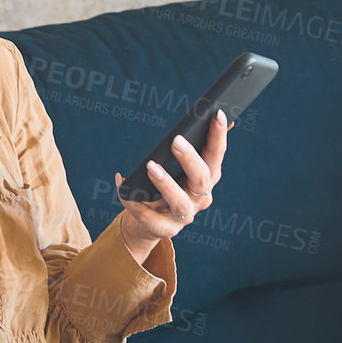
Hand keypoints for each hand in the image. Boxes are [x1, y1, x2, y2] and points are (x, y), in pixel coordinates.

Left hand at [114, 111, 232, 248]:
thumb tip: (206, 117)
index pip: (216, 156)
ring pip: (179, 202)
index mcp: (206, 179)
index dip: (219, 137)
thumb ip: (188, 147)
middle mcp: (199, 198)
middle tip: (176, 140)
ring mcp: (183, 216)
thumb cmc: (163, 185)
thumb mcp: (175, 167)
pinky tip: (122, 184)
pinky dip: (133, 201)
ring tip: (151, 166)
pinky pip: (149, 217)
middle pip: (202, 179)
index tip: (217, 113)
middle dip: (190, 159)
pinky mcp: (164, 230)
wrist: (148, 222)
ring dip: (166, 184)